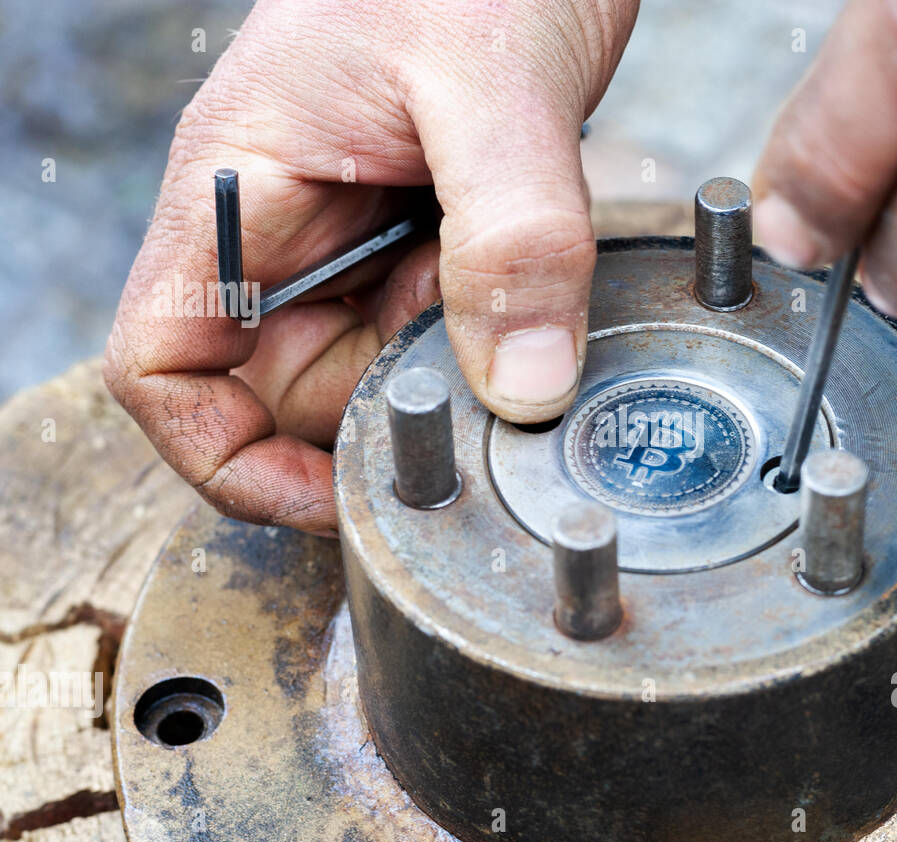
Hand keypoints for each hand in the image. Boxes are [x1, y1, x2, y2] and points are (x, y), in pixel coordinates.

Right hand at [104, 0, 637, 534]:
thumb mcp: (494, 89)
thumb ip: (511, 237)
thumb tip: (521, 388)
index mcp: (239, 184)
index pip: (165, 363)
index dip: (226, 456)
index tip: (327, 495)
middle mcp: (280, 222)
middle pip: (286, 389)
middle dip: (379, 407)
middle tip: (476, 359)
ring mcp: (349, 230)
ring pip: (368, 365)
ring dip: (444, 367)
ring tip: (509, 289)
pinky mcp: (415, 232)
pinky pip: (430, 326)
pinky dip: (481, 337)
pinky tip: (528, 287)